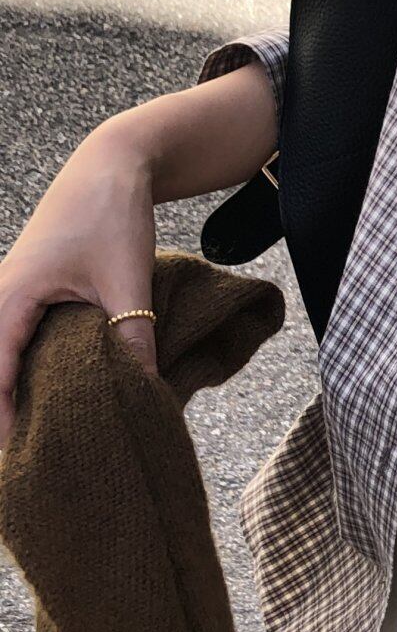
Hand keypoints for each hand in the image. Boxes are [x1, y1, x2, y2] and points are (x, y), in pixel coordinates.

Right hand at [0, 118, 159, 444]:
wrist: (110, 167)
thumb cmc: (111, 216)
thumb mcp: (127, 280)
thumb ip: (133, 334)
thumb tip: (147, 392)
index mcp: (10, 298)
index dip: (3, 420)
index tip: (16, 461)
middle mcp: (0, 300)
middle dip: (2, 414)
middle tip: (23, 464)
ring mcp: (11, 297)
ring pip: (2, 359)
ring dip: (11, 395)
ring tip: (32, 443)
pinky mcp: (28, 296)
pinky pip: (16, 343)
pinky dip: (24, 372)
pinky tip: (49, 399)